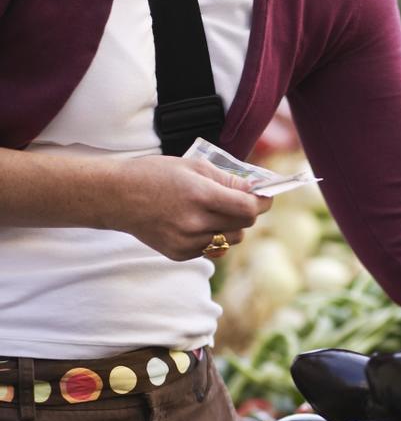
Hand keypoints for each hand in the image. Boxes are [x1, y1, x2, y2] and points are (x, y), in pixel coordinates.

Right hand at [107, 155, 272, 260]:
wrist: (115, 196)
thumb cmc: (154, 175)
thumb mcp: (193, 167)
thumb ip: (228, 180)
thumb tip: (256, 190)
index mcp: (200, 196)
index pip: (248, 209)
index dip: (261, 203)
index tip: (265, 196)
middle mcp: (195, 223)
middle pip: (244, 226)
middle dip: (247, 212)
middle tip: (239, 201)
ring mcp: (187, 242)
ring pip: (232, 240)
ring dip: (232, 226)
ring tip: (214, 211)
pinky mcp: (180, 254)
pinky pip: (212, 248)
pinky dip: (212, 236)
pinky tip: (195, 222)